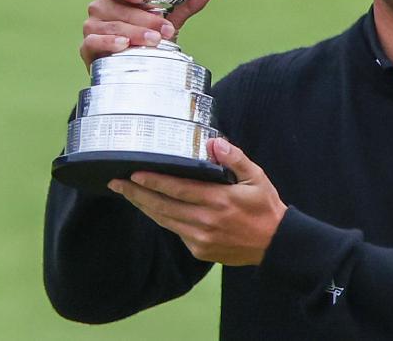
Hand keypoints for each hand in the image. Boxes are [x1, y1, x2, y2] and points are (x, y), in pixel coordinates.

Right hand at [79, 0, 213, 68]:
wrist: (134, 66)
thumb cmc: (147, 35)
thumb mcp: (168, 18)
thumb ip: (185, 4)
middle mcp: (100, 7)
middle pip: (116, 7)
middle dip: (144, 18)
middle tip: (166, 28)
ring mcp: (92, 27)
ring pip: (110, 25)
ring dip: (134, 32)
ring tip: (154, 40)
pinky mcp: (88, 48)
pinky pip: (93, 42)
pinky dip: (108, 42)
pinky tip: (124, 45)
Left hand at [108, 139, 286, 265]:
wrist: (276, 244)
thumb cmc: (265, 207)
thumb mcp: (257, 177)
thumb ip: (235, 158)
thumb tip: (214, 142)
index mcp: (219, 200)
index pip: (177, 189)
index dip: (153, 181)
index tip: (134, 173)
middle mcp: (206, 220)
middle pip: (163, 206)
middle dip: (136, 194)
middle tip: (116, 182)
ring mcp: (201, 238)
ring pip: (164, 220)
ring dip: (143, 206)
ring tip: (127, 194)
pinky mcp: (200, 250)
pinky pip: (175, 231)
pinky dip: (161, 218)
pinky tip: (151, 208)